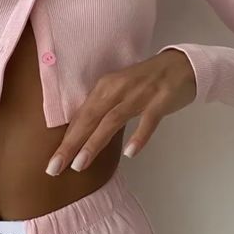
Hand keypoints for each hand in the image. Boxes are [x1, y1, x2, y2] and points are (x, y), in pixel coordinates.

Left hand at [45, 49, 195, 174]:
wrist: (182, 65)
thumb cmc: (146, 83)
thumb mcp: (119, 92)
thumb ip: (102, 110)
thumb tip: (79, 134)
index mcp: (105, 87)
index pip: (80, 117)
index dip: (65, 140)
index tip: (52, 163)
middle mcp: (118, 89)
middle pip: (89, 119)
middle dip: (71, 144)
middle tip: (55, 168)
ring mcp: (139, 94)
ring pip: (112, 120)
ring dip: (94, 143)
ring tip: (80, 164)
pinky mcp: (160, 100)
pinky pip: (148, 120)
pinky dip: (139, 136)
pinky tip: (130, 153)